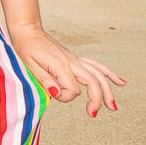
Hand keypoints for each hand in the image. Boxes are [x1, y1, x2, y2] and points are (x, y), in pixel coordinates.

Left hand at [9, 24, 125, 117]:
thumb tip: (56, 93)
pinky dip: (109, 74)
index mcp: (60, 65)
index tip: (53, 95)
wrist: (28, 30)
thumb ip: (44, 79)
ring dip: (108, 91)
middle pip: (93, 82)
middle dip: (96, 100)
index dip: (64, 97)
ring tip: (113, 107)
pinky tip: (121, 82)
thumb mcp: (29, 65)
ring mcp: (75, 60)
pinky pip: (96, 66)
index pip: (72, 89)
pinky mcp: (75, 59)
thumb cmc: (25, 47)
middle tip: (93, 114)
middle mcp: (71, 62)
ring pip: (98, 75)